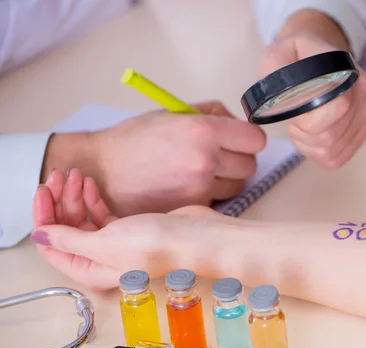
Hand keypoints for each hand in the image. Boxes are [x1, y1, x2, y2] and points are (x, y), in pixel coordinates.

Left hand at [31, 168, 227, 289]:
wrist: (197, 237)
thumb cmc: (158, 246)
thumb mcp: (105, 244)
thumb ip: (69, 240)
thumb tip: (40, 236)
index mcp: (90, 271)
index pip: (52, 247)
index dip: (44, 218)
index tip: (44, 192)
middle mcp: (100, 261)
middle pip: (66, 231)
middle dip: (59, 203)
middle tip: (58, 177)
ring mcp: (115, 244)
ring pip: (83, 220)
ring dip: (74, 197)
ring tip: (74, 175)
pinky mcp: (129, 229)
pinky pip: (100, 215)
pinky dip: (91, 199)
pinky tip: (89, 184)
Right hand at [41, 101, 265, 215]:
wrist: (102, 172)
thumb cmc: (134, 140)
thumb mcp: (173, 113)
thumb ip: (211, 114)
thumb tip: (238, 121)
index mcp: (204, 130)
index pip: (256, 139)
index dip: (248, 139)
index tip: (240, 140)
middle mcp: (205, 160)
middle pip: (250, 165)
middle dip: (238, 159)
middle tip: (219, 156)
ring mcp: (200, 188)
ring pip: (237, 186)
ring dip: (226, 180)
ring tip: (199, 171)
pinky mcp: (192, 208)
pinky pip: (217, 200)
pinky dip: (209, 194)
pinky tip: (187, 186)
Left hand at [258, 11, 365, 168]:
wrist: (314, 57)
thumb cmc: (293, 60)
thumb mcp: (276, 55)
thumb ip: (276, 69)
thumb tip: (286, 96)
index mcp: (346, 73)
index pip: (335, 109)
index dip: (305, 120)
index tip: (292, 112)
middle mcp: (362, 94)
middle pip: (330, 137)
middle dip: (303, 134)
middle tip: (294, 119)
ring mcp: (365, 114)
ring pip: (332, 151)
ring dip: (307, 144)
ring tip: (301, 125)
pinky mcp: (361, 131)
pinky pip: (336, 158)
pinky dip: (317, 152)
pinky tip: (310, 136)